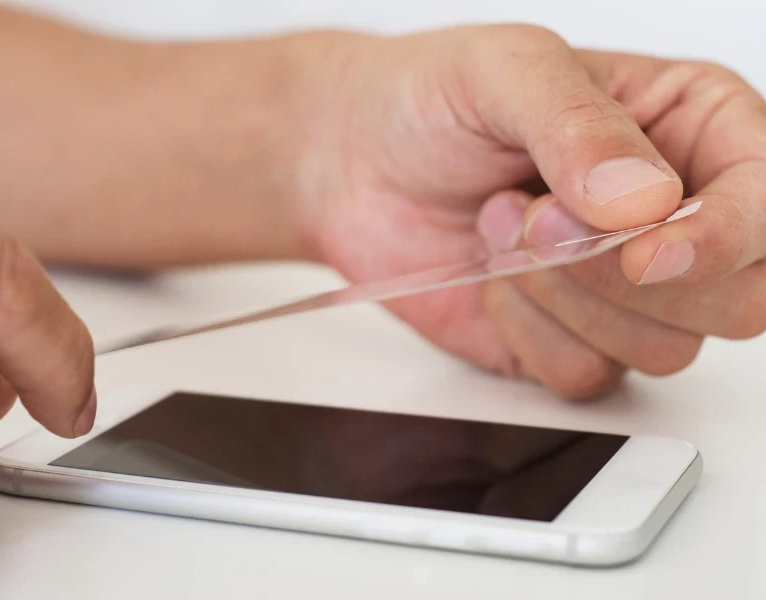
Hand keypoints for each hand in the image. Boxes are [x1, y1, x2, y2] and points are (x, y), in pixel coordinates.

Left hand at [299, 25, 765, 397]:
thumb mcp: (504, 71)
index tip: (647, 250)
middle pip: (739, 300)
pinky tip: (492, 278)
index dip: (726, 240)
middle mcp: (672, 218)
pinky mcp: (570, 339)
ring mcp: (623, 290)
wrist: (353, 163)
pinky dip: (528, 335)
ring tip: (503, 230)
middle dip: (625, 275)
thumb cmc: (431, 100)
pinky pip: (587, 376)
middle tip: (540, 220)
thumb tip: (648, 202)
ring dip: (565, 298)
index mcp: (690, 131)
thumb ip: (581, 125)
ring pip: (663, 348)